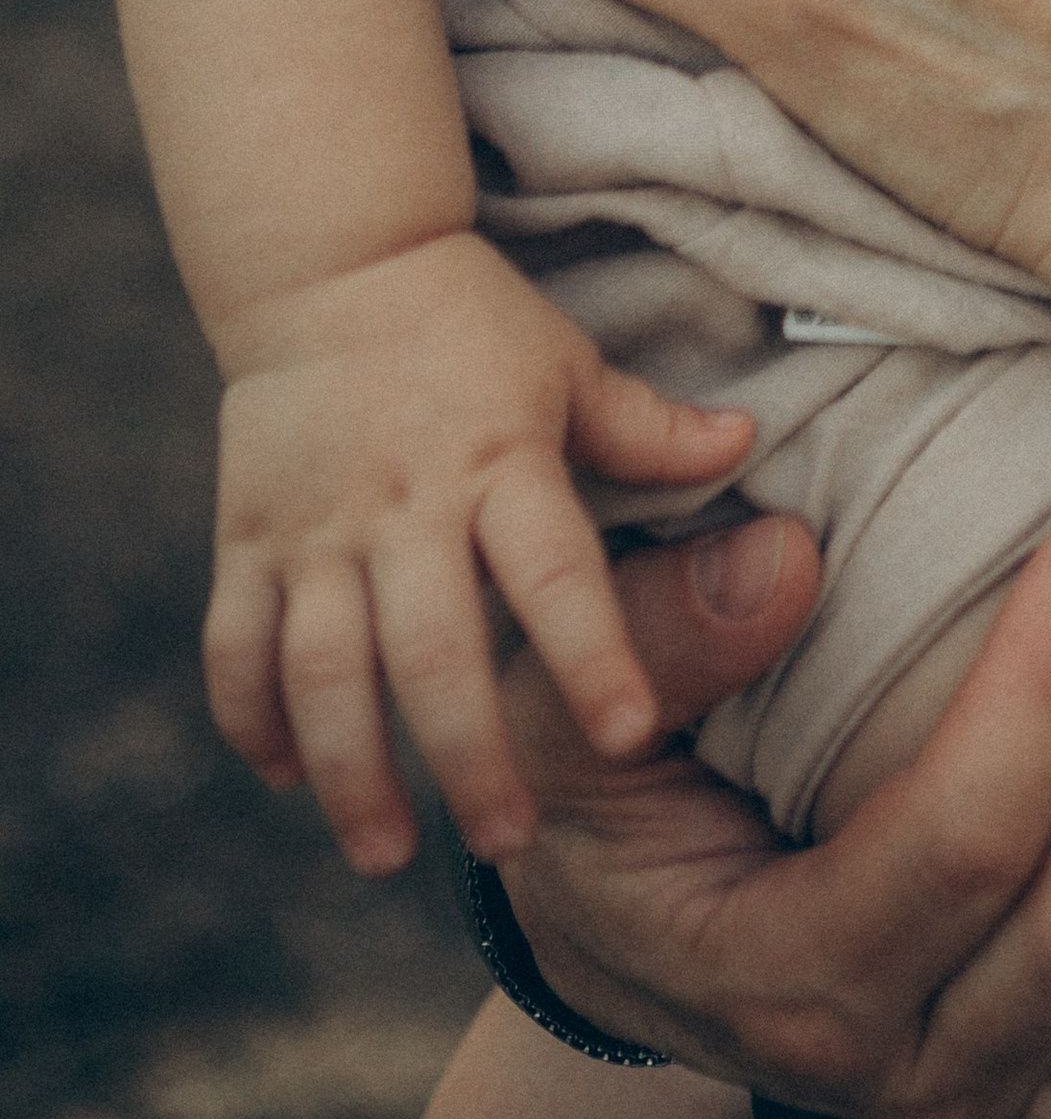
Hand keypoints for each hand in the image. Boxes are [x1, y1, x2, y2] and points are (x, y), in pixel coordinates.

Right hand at [202, 227, 753, 871]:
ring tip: (388, 856)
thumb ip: (647, 429)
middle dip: (466, 757)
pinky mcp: (247, 537)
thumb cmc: (471, 322)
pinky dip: (252, 719)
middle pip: (433, 650)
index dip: (593, 653)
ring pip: (322, 669)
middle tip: (508, 844)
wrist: (330, 262)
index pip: (555, 570)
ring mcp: (316, 525)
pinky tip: (285, 779)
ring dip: (350, 770)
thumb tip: (746, 443)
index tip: (631, 734)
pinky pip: (237, 644)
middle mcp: (405, 502)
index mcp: (500, 460)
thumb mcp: (568, 364)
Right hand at [502, 502, 1050, 1118]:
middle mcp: (889, 1064)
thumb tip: (787, 558)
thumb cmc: (606, 783)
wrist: (616, 918)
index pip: (954, 842)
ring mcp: (974, 1103)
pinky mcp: (1040, 1116)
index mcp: (777, 971)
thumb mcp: (576, 709)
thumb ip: (664, 633)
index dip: (1049, 693)